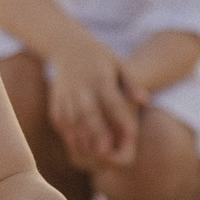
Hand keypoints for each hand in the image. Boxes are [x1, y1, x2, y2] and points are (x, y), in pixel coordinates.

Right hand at [45, 44, 145, 169]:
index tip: (131, 135)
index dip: (121, 118)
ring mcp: (65, 93)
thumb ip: (131, 84)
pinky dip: (68, 133)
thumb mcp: (119, 65)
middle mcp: (81, 86)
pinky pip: (60, 119)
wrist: (67, 46)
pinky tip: (77, 144)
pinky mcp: (55, 100)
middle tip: (106, 152)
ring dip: (81, 137)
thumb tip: (144, 101)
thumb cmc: (100, 58)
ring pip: (72, 119)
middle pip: (88, 113)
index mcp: (100, 77)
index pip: (112, 101)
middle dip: (97, 133)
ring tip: (92, 153)